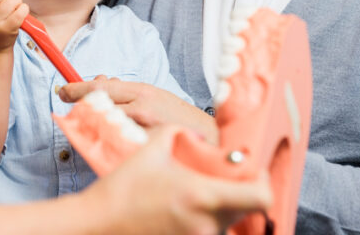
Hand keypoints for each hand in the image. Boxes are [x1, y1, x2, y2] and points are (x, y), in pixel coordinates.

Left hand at [59, 76, 217, 142]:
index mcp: (142, 91)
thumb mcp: (153, 95)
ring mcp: (143, 129)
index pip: (101, 87)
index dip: (77, 88)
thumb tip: (99, 81)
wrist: (208, 136)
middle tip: (68, 102)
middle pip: (98, 103)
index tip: (62, 90)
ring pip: (106, 124)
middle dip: (80, 103)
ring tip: (93, 123)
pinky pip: (118, 145)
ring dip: (94, 122)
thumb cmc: (175, 115)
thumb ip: (126, 91)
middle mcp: (141, 107)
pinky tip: (110, 141)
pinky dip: (110, 141)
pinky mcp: (145, 147)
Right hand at [84, 125, 271, 234]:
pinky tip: (177, 213)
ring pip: (224, 224)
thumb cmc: (121, 190)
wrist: (97, 225)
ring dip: (214, 210)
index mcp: (201, 196)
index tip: (253, 172)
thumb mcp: (150, 151)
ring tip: (186, 198)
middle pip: (244, 211)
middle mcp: (206, 224)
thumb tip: (194, 135)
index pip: (260, 197)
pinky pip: (205, 234)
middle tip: (215, 181)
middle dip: (235, 194)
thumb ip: (177, 134)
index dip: (262, 183)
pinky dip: (199, 223)